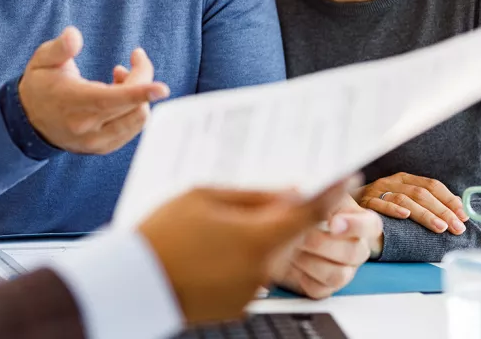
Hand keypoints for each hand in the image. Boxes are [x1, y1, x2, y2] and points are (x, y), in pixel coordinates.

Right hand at [18, 27, 169, 154]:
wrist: (28, 121)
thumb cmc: (40, 84)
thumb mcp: (42, 60)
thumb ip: (59, 47)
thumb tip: (74, 35)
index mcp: (72, 102)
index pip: (112, 99)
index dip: (139, 92)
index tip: (162, 88)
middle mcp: (86, 127)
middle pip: (133, 106)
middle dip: (142, 78)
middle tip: (134, 58)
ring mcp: (96, 141)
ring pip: (137, 119)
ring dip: (139, 95)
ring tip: (120, 76)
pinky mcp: (103, 148)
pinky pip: (132, 129)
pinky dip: (134, 109)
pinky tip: (119, 95)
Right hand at [139, 180, 352, 326]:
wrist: (134, 281)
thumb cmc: (163, 233)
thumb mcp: (204, 196)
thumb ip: (252, 194)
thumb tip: (289, 193)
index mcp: (258, 237)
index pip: (310, 213)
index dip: (331, 192)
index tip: (347, 176)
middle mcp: (263, 268)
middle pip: (290, 234)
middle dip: (280, 215)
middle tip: (249, 200)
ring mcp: (252, 291)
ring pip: (271, 254)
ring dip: (258, 238)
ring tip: (217, 229)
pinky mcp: (239, 305)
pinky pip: (253, 275)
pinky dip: (241, 261)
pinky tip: (210, 252)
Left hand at [275, 195, 382, 298]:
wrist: (289, 229)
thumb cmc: (308, 209)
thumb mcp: (318, 195)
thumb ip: (322, 195)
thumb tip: (318, 188)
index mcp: (362, 223)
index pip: (371, 226)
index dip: (354, 225)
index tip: (333, 222)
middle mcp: (358, 249)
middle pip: (353, 253)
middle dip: (321, 243)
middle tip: (298, 234)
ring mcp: (344, 270)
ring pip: (337, 275)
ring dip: (309, 261)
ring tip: (288, 247)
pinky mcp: (325, 287)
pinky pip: (319, 289)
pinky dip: (300, 277)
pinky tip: (287, 262)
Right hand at [354, 172, 468, 234]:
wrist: (343, 209)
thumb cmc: (378, 208)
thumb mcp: (402, 201)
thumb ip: (425, 203)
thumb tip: (457, 210)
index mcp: (403, 179)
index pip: (431, 185)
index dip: (449, 199)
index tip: (463, 216)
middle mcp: (391, 182)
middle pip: (421, 193)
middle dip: (443, 210)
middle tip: (457, 227)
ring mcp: (377, 192)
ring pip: (405, 199)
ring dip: (424, 214)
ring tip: (440, 228)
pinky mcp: (363, 203)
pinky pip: (379, 204)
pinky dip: (393, 209)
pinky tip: (405, 216)